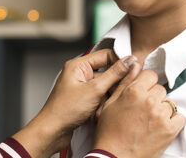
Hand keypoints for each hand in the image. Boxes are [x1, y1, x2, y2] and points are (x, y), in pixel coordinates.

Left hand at [12, 49, 136, 156]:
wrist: (52, 131)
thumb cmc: (65, 110)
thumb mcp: (95, 90)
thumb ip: (115, 74)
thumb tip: (129, 61)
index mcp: (78, 65)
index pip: (106, 55)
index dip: (120, 62)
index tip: (133, 70)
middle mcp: (79, 73)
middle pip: (107, 73)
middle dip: (112, 87)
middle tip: (116, 95)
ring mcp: (81, 87)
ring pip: (105, 87)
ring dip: (106, 99)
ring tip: (100, 108)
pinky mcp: (83, 99)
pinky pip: (99, 98)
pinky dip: (101, 106)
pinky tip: (97, 114)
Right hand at [93, 69, 185, 157]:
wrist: (114, 156)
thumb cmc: (109, 131)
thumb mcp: (110, 103)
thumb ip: (125, 82)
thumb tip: (134, 64)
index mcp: (134, 91)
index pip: (151, 75)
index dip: (146, 84)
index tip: (143, 92)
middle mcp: (149, 100)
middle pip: (161, 90)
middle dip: (154, 98)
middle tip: (143, 111)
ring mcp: (161, 115)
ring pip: (170, 104)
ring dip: (163, 111)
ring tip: (150, 122)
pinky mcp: (170, 130)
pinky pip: (180, 118)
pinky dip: (174, 123)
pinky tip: (161, 128)